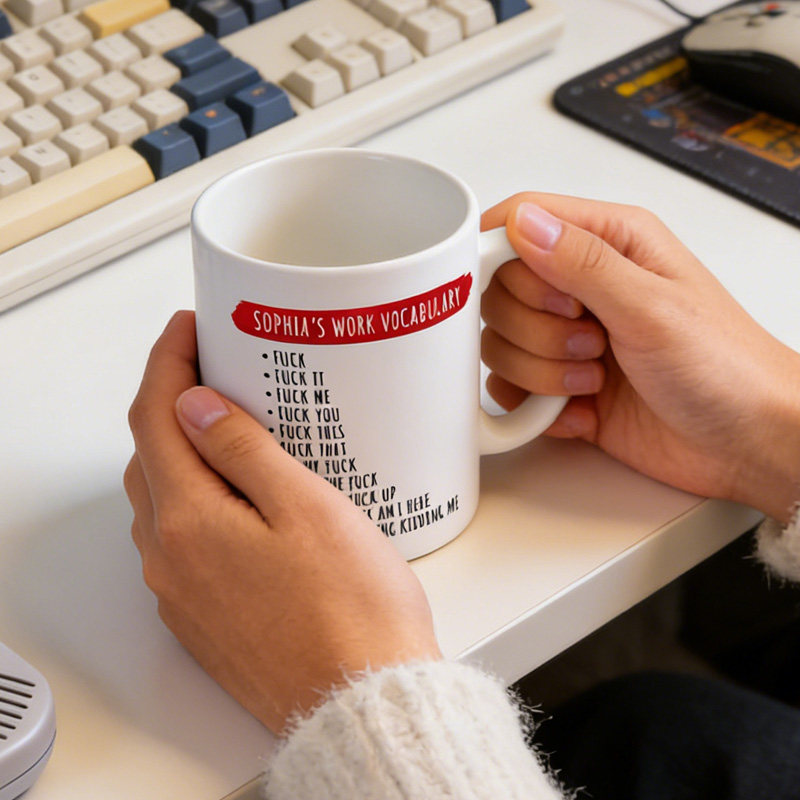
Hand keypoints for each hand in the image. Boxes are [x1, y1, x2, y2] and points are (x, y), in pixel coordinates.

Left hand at [124, 311, 439, 733]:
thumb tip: (195, 405)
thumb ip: (243, 450)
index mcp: (190, 522)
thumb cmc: (351, 609)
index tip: (189, 328)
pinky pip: (182, 539)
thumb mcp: (306, 508)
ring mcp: (184, 591)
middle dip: (172, 400)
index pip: (155, 416)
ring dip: (182, 451)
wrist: (361, 698)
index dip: (167, 360)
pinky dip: (196, 499)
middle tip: (213, 368)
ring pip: (163, 498)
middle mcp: (171, 559)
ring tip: (230, 425)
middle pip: (151, 455)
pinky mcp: (205, 615)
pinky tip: (238, 498)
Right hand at [481, 193, 799, 522]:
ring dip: (541, 371)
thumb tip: (523, 222)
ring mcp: (568, 339)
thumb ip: (582, 262)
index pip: (520, 222)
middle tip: (588, 341)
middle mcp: (583, 288)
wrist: (744, 441)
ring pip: (501, 343)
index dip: (500, 254)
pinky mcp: (560, 386)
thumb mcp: (652, 306)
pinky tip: (581, 410)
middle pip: (501, 290)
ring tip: (594, 378)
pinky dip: (538, 407)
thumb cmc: (724, 365)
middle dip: (534, 328)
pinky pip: (512, 391)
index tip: (522, 293)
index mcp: (609, 244)